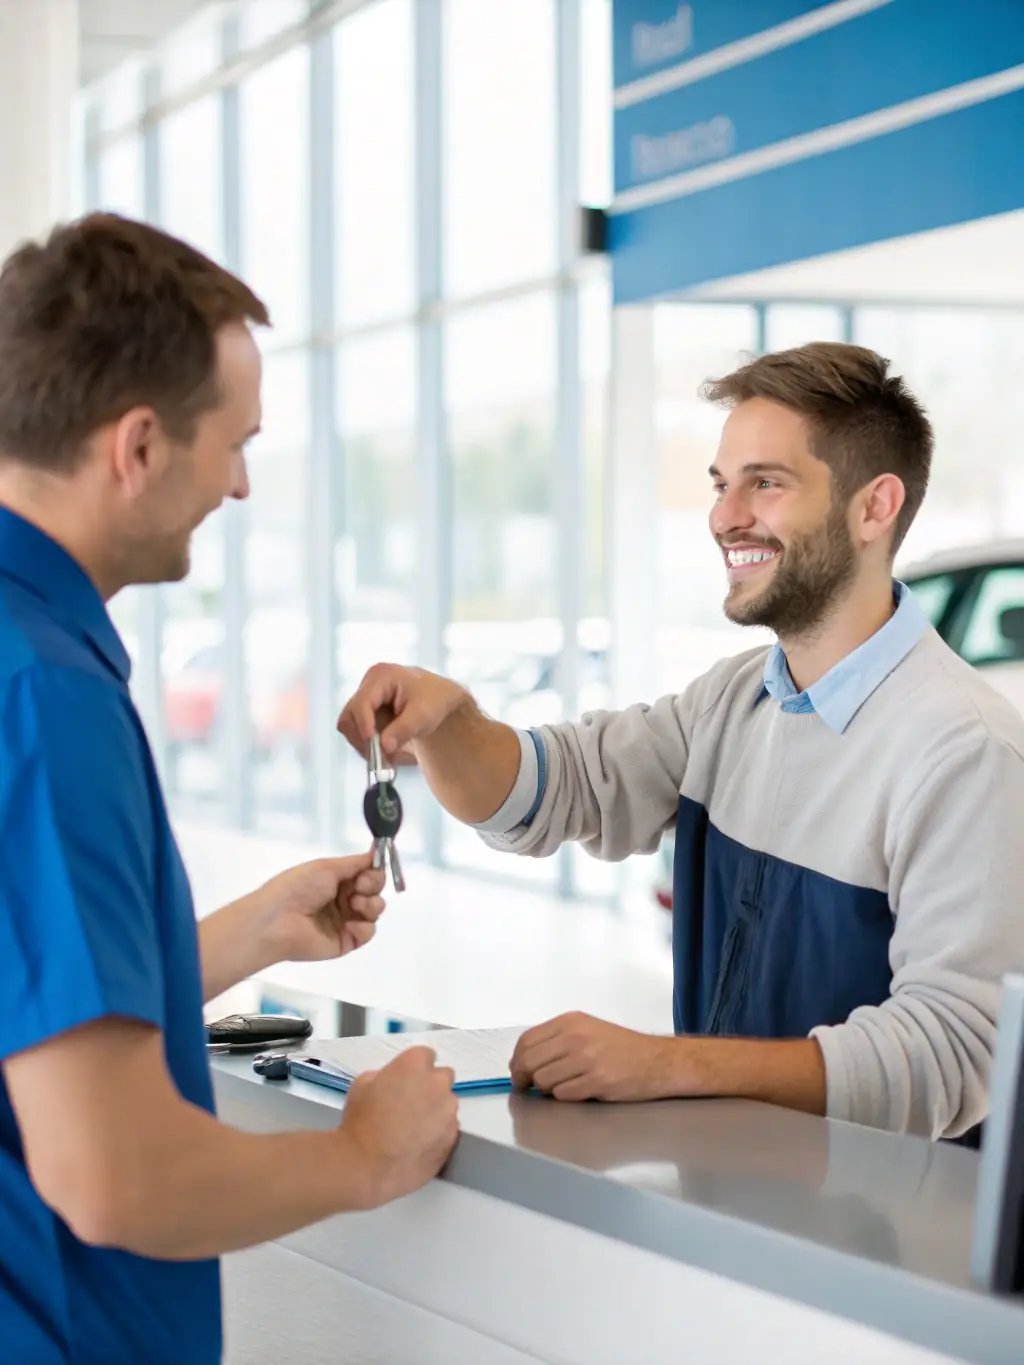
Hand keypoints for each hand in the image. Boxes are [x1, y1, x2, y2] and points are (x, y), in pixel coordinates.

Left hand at [249, 853, 385, 965]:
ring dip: (371, 905)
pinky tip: (350, 925)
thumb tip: (376, 852)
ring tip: (355, 905)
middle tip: (359, 888)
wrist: (278, 920)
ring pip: (374, 912)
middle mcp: (344, 901)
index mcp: (338, 882)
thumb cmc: (299, 887)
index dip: (373, 874)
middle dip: (373, 888)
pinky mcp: (346, 942)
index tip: (366, 874)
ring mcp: (346, 922)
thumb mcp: (327, 867)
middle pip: (375, 893)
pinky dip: (364, 928)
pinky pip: (367, 934)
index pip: (369, 876)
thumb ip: (355, 863)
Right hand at [337, 663, 470, 763]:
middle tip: (381, 760)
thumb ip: (403, 730)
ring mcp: (366, 700)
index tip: (374, 747)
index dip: (364, 726)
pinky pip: (360, 735)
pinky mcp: (367, 714)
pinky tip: (391, 753)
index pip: (361, 703)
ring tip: (391, 759)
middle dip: (364, 741)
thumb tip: (384, 747)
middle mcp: (368, 686)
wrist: (441, 701)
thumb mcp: (424, 715)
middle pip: (350, 717)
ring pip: (352, 729)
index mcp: (381, 676)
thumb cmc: (435, 701)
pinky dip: (372, 746)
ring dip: (368, 746)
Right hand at [340, 1047, 459, 1205]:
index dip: (414, 1068)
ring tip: (413, 1130)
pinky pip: (449, 1129)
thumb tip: (393, 1082)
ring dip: (435, 1111)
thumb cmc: (360, 1123)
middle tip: (410, 1104)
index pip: (425, 1055)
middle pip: (442, 1077)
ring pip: (447, 1105)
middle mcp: (438, 1084)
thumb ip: (385, 1075)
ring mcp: (449, 1112)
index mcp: (414, 1064)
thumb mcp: (362, 1085)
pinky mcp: (452, 1138)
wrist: (366, 1166)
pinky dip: (438, 1133)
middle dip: (430, 1086)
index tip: (405, 1080)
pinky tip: (419, 1145)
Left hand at [510, 1012, 674, 1102]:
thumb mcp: (587, 1030)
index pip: (527, 1041)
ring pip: (543, 1080)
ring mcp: (586, 1059)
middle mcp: (576, 1037)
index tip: (517, 1072)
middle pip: (529, 1061)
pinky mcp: (597, 1081)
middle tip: (526, 1087)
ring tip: (562, 1086)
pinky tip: (579, 1091)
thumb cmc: (621, 1047)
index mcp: (570, 1022)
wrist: (656, 1061)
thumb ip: (557, 1040)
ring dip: (546, 1089)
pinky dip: (565, 1097)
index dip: (516, 1060)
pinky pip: (563, 1095)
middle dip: (523, 1078)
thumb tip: (524, 1060)